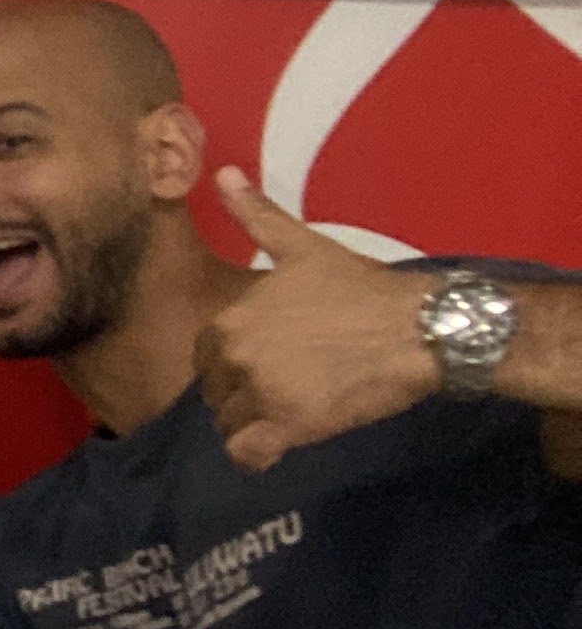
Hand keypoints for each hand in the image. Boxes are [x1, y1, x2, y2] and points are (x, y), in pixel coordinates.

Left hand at [199, 170, 439, 470]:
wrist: (423, 328)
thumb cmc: (364, 290)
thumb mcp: (304, 248)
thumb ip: (257, 216)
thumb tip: (223, 174)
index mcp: (232, 319)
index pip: (206, 357)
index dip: (234, 364)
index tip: (271, 362)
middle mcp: (236, 354)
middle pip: (215, 393)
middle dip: (242, 395)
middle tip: (288, 388)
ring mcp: (260, 391)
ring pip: (230, 424)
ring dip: (254, 424)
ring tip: (293, 411)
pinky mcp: (289, 424)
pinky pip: (247, 453)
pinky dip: (257, 454)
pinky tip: (281, 443)